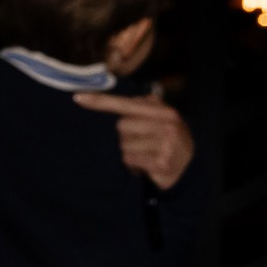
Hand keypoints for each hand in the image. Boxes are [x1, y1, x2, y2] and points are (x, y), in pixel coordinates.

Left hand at [76, 90, 196, 190]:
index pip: (126, 104)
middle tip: (142, 143)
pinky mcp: (161, 163)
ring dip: (129, 153)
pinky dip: (133, 165)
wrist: (189, 168)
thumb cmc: (166, 139)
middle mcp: (166, 125)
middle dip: (126, 137)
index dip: (101, 101)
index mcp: (163, 111)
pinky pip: (130, 160)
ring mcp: (165, 145)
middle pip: (121, 126)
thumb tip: (108, 98)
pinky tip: (145, 165)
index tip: (77, 98)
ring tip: (144, 154)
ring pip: (124, 146)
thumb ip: (139, 106)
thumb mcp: (159, 119)